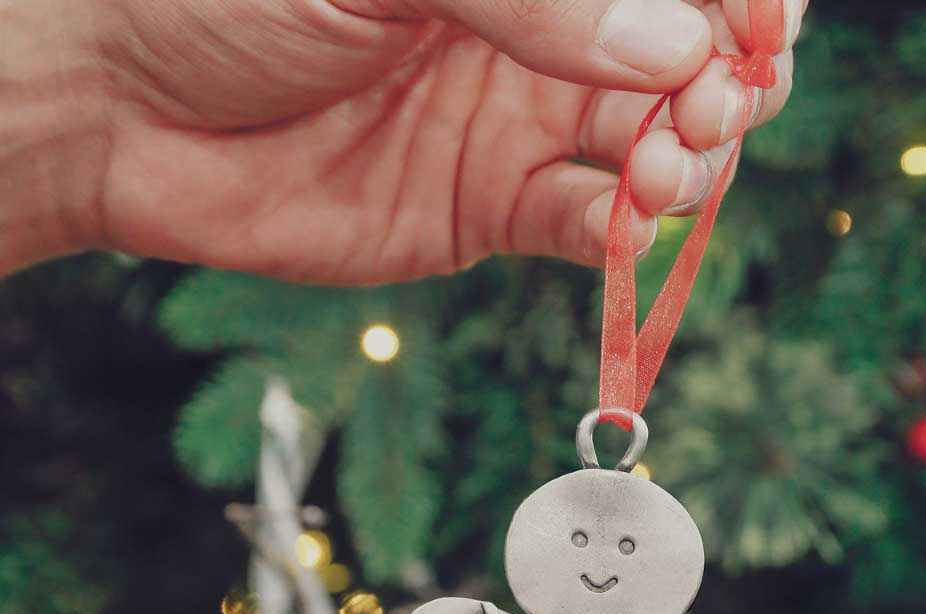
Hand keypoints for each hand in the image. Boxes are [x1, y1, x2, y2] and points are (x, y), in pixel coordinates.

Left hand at [2, 0, 800, 277]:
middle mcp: (545, 29)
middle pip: (690, 57)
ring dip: (688, 162)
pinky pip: (592, 225)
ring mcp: (524, 122)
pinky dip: (626, 231)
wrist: (123, 105)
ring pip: (656, 146)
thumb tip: (676, 45)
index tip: (760, 31)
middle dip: (726, 82)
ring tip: (664, 166)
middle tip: (711, 105)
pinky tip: (626, 222)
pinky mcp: (495, 209)